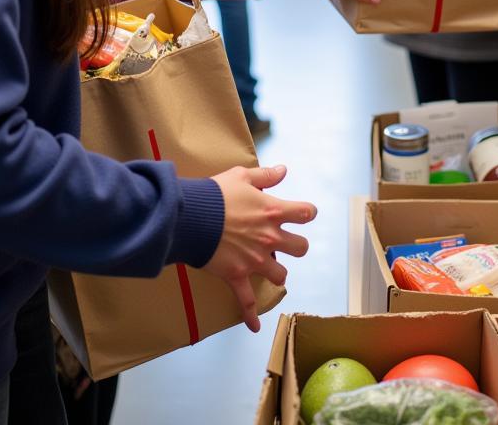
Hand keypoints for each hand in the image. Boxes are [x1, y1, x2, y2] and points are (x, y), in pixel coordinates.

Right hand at [203, 164, 316, 331]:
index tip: (302, 214)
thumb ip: (265, 175)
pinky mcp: (237, 276)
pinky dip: (250, 315)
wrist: (191, 216)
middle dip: (295, 245)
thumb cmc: (216, 194)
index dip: (306, 213)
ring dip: (277, 272)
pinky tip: (254, 326)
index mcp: (273, 211)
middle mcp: (270, 237)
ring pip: (280, 274)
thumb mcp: (242, 176)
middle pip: (301, 248)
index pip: (306, 213)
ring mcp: (255, 259)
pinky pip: (247, 301)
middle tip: (284, 242)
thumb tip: (284, 170)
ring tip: (269, 268)